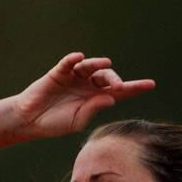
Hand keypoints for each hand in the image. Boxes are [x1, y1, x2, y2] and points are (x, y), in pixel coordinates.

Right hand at [13, 52, 154, 138]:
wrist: (30, 121)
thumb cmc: (54, 124)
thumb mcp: (77, 122)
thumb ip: (93, 110)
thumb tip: (111, 97)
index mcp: (95, 99)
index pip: (119, 91)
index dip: (135, 88)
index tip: (151, 85)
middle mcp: (87, 85)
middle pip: (107, 76)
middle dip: (115, 79)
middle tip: (119, 87)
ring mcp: (73, 77)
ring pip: (91, 66)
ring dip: (98, 65)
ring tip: (105, 65)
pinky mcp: (59, 72)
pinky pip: (68, 63)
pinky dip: (74, 59)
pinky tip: (79, 57)